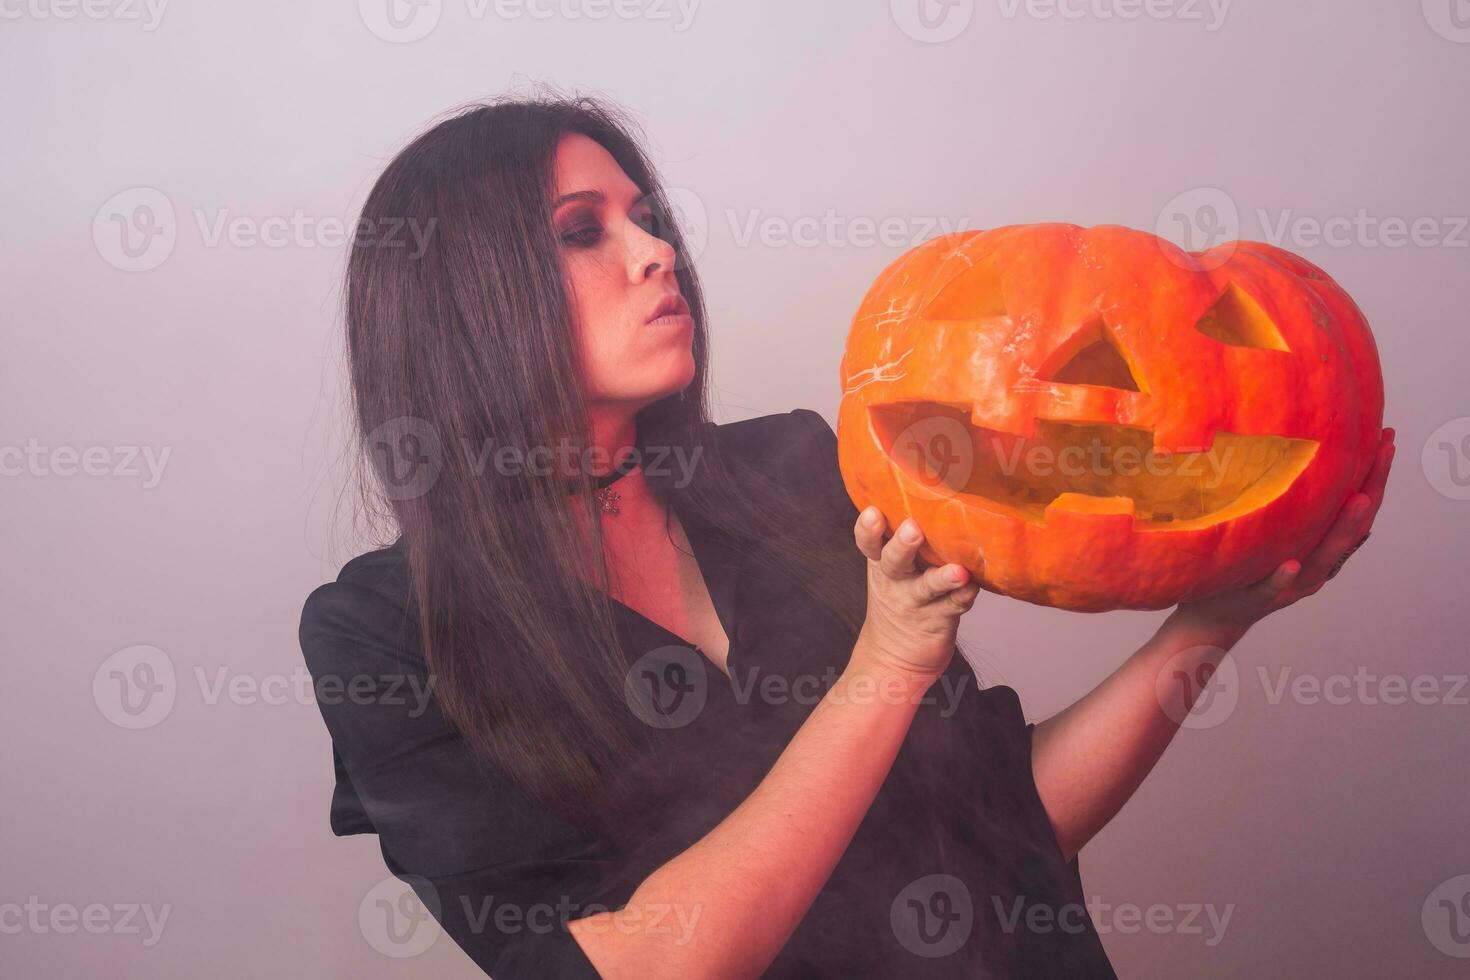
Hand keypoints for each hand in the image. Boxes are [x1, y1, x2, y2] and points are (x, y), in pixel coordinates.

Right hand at [850, 506, 980, 681]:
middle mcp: (896, 582)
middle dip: (903, 544)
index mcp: (882, 564)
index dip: (868, 528)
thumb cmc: (901, 599)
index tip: (872, 511)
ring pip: (927, 587)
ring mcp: (916, 602)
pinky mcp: (938, 620)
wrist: (894, 660)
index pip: (869, 543)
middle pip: (893, 560)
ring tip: (957, 571)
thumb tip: (935, 497)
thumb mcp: (893, 572)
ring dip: (942, 578)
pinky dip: (964, 596)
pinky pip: (953, 606)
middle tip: (912, 529)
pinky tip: (973, 588)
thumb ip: (905, 542)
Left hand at [1176, 427, 1394, 633]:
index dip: (1375, 474)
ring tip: (1358, 500)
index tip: (1388, 438)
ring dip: (1342, 527)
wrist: (1216, 610)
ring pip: (1322, 558)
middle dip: (1372, 486)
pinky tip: (1292, 564)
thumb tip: (1295, 449)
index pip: (1357, 505)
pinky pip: (1273, 587)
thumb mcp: (1271, 526)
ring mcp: (1291, 584)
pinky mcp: (1260, 598)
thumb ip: (1286, 500)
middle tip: (1384, 452)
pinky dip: (1284, 576)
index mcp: (1321, 545)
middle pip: (1353, 527)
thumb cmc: (1246, 561)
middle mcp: (1316, 565)